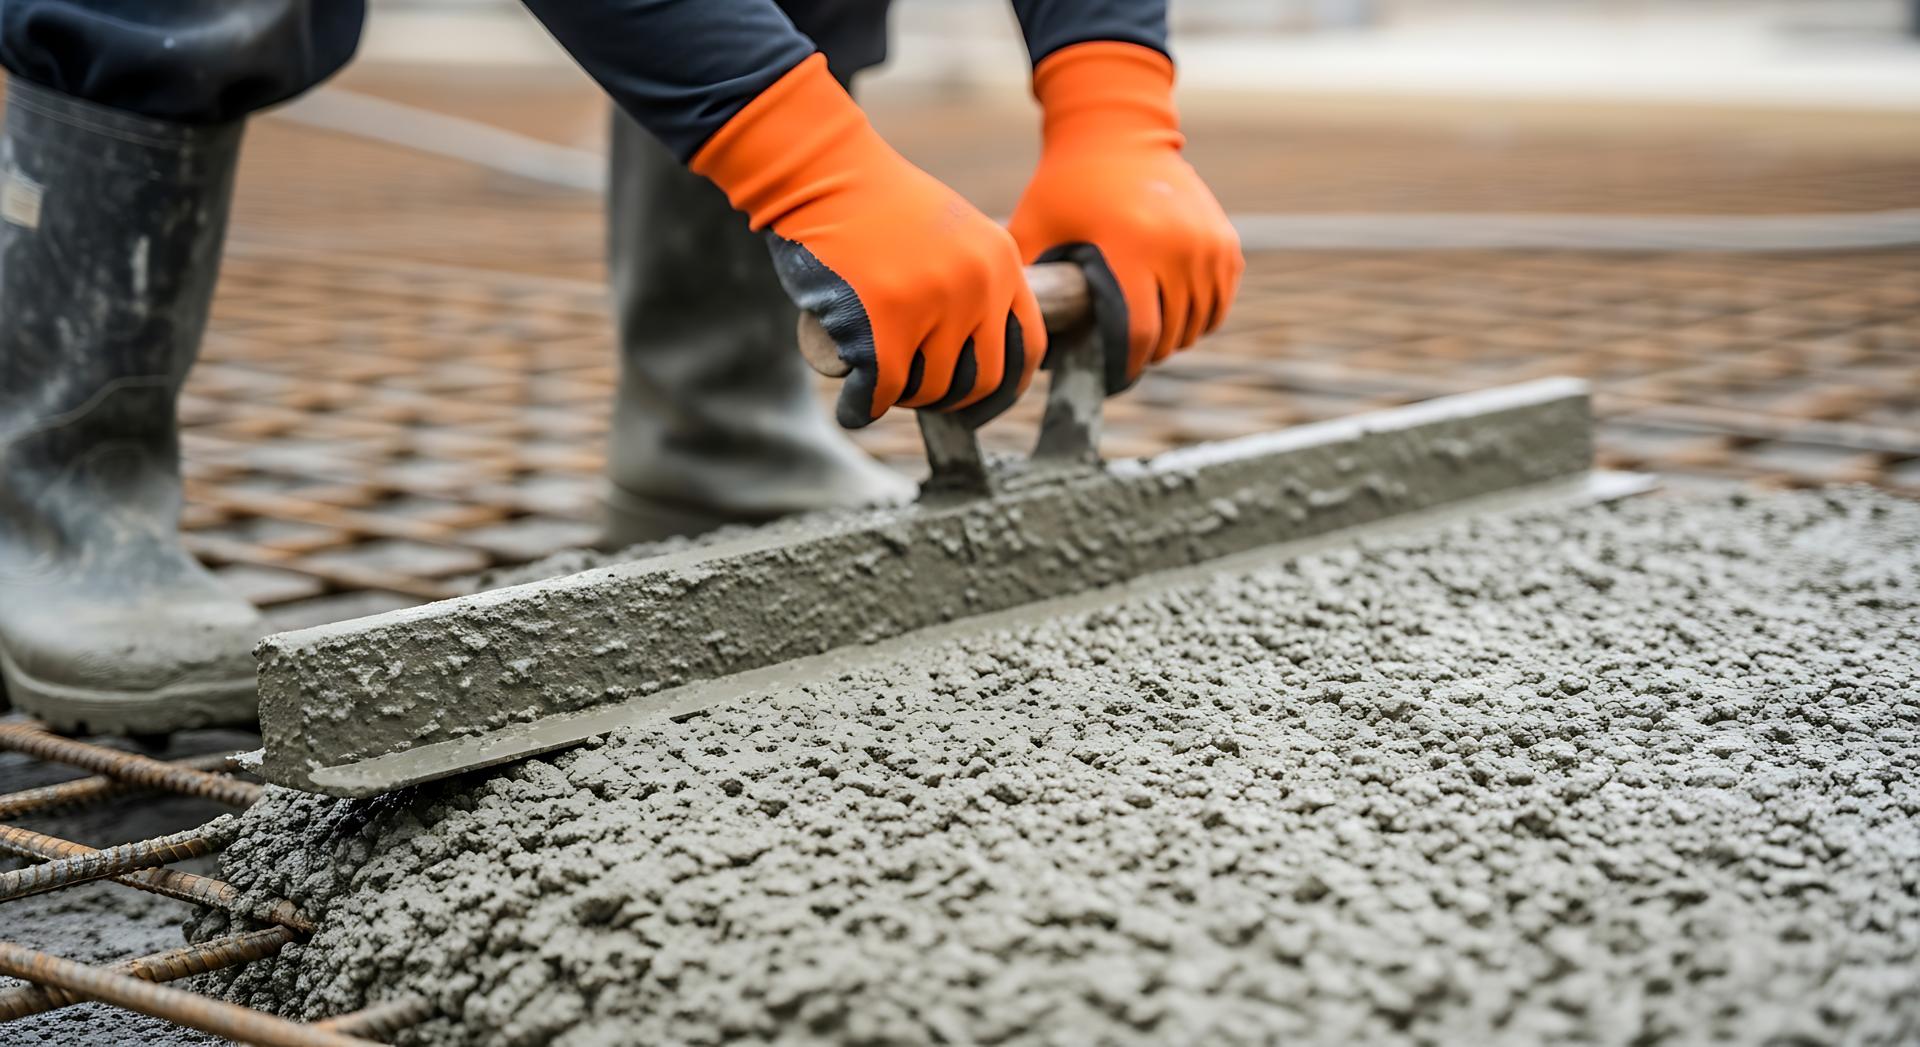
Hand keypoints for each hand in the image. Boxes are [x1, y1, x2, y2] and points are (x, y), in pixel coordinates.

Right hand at [692, 54, 1043, 428]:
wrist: (821, 173)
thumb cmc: (874, 203)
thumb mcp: (951, 232)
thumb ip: (974, 277)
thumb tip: (977, 345)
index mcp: (1002, 261)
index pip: (1030, 347)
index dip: (1007, 387)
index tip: (980, 402)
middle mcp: (979, 285)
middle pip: (980, 380)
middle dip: (949, 400)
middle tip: (917, 394)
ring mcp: (933, 305)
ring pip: (929, 389)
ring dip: (902, 399)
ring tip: (878, 385)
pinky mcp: (883, 323)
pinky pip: (881, 391)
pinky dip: (861, 409)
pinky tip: (852, 409)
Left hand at [1008, 42, 1242, 394]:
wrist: (1117, 133)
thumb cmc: (1065, 186)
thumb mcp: (1033, 228)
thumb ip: (1026, 281)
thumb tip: (1013, 341)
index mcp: (1133, 247)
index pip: (1139, 335)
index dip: (1122, 368)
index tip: (1107, 378)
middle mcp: (1180, 247)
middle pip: (1171, 334)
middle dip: (1146, 355)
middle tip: (1119, 359)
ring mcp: (1209, 244)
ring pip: (1199, 324)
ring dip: (1174, 339)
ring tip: (1144, 337)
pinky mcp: (1226, 242)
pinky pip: (1219, 302)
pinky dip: (1198, 316)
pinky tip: (1171, 314)